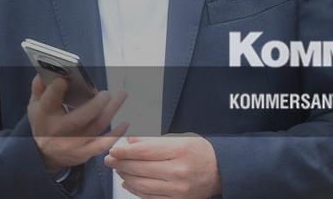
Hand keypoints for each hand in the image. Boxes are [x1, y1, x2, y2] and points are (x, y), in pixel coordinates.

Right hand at [28, 75, 128, 174]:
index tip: (64, 79)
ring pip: (95, 127)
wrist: (45, 154)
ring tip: (122, 95)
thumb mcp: (36, 105)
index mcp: (45, 115)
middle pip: (78, 118)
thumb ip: (40, 88)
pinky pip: (102, 144)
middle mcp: (58, 131)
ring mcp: (72, 143)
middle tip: (106, 93)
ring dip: (111, 110)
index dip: (56, 89)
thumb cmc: (45, 122)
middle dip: (95, 104)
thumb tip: (45, 72)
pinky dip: (115, 134)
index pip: (49, 101)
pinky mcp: (84, 152)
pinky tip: (126, 123)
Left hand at [105, 134, 221, 198]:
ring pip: (141, 184)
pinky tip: (128, 183)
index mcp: (181, 150)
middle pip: (140, 168)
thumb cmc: (201, 153)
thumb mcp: (182, 139)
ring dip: (125, 176)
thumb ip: (155, 140)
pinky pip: (149, 196)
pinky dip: (135, 190)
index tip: (114, 149)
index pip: (145, 151)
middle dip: (121, 163)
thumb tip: (131, 141)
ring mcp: (177, 188)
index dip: (125, 151)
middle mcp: (179, 170)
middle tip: (110, 159)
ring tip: (119, 170)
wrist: (221, 172)